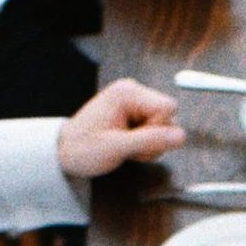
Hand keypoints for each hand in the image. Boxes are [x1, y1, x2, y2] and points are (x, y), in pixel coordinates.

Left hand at [56, 76, 184, 177]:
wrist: (64, 153)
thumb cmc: (83, 148)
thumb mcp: (117, 147)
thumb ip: (151, 140)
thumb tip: (181, 136)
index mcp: (128, 92)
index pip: (168, 107)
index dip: (158, 129)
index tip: (136, 139)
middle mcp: (133, 92)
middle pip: (168, 117)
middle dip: (153, 138)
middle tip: (128, 147)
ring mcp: (134, 103)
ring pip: (163, 126)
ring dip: (149, 144)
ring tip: (125, 147)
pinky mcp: (134, 114)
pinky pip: (154, 129)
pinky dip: (144, 143)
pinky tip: (127, 145)